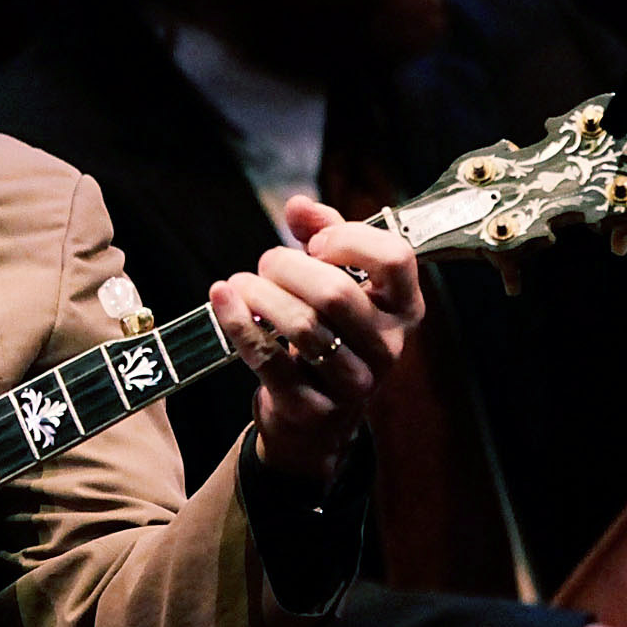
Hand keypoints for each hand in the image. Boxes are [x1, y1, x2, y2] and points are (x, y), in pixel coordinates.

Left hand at [206, 198, 424, 486]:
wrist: (315, 420)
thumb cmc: (330, 335)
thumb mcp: (339, 282)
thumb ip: (325, 236)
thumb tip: (298, 206)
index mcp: (404, 309)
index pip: (395, 258)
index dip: (348, 239)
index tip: (315, 244)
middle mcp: (388, 348)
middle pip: (336, 292)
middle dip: (288, 267)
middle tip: (267, 264)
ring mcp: (353, 383)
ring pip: (302, 326)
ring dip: (260, 294)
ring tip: (241, 284)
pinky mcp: (310, 408)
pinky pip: (268, 358)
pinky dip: (238, 322)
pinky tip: (222, 299)